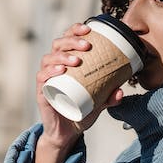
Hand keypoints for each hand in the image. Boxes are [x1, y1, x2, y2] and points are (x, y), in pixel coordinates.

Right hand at [33, 23, 123, 162]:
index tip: (88, 29)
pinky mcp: (42, 92)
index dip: (75, 30)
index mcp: (68, 63)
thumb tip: (121, 90)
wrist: (68, 133)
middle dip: (71, 41)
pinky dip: (49, 72)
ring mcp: (47, 79)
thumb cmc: (81, 111)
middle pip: (58, 44)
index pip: (68, 39)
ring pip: (49, 58)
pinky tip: (60, 71)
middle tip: (86, 45)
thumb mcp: (100, 103)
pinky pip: (42, 78)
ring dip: (62, 56)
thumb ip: (110, 97)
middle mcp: (55, 67)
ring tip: (76, 60)